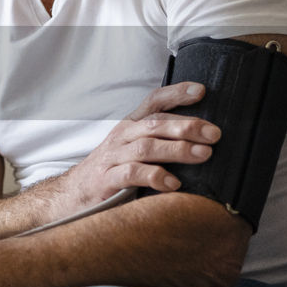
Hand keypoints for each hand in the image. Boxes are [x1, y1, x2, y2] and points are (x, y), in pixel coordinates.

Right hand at [63, 81, 218, 208]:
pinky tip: (173, 184)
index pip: (153, 101)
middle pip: (155, 124)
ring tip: (203, 155)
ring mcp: (112, 157)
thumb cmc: (111, 172)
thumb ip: (159, 141)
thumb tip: (202, 139)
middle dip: (187, 127)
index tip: (201, 91)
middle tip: (214, 134)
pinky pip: (132, 174)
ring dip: (177, 150)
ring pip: (147, 147)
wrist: (72, 195)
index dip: (176, 93)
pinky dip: (155, 176)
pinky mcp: (106, 180)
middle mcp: (121, 136)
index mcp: (130, 126)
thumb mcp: (132, 150)